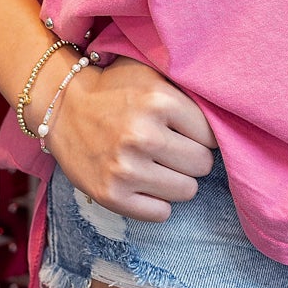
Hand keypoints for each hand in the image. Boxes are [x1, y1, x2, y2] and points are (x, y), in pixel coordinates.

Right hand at [45, 56, 219, 222]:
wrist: (61, 106)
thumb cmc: (114, 89)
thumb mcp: (151, 74)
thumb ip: (185, 91)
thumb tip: (226, 113)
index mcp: (159, 101)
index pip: (211, 135)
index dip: (201, 134)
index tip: (187, 132)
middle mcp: (144, 136)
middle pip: (202, 164)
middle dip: (193, 158)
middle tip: (175, 150)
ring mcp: (126, 169)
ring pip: (187, 191)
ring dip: (178, 181)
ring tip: (160, 166)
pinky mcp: (111, 195)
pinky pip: (160, 213)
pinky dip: (157, 202)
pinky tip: (145, 183)